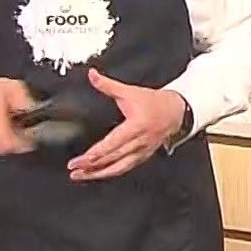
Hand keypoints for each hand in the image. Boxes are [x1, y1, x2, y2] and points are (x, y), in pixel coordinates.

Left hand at [68, 68, 184, 181]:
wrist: (176, 111)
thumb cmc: (154, 102)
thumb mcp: (129, 91)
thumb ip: (108, 85)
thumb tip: (92, 75)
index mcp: (136, 126)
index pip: (114, 143)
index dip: (97, 152)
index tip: (82, 159)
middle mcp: (139, 142)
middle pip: (113, 158)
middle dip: (92, 166)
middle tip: (74, 169)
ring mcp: (142, 152)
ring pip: (118, 167)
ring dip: (99, 173)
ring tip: (81, 175)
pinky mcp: (142, 157)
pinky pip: (124, 168)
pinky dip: (110, 173)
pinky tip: (98, 174)